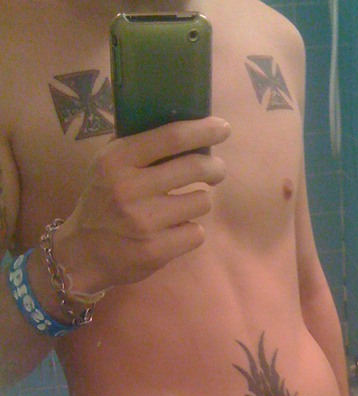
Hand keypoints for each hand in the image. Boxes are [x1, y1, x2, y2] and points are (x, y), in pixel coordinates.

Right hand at [52, 117, 230, 292]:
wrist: (82, 254)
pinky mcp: (156, 250)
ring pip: (202, 202)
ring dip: (198, 202)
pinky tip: (173, 232)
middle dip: (214, 168)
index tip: (223, 127)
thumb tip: (189, 130)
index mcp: (117, 160)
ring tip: (181, 207)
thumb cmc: (102, 202)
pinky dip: (190, 232)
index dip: (204, 130)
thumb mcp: (109, 166)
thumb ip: (141, 148)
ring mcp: (143, 222)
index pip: (171, 137)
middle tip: (216, 170)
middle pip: (196, 168)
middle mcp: (129, 188)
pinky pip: (196, 233)